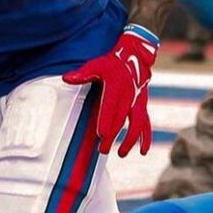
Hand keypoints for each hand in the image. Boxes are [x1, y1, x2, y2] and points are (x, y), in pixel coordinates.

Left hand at [62, 24, 158, 155]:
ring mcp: (138, 101)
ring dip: (130, 140)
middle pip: (121, 118)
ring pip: (137, 123)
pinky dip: (146, 137)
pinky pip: (146, 123)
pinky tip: (142, 152)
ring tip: (121, 154)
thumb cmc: (110, 63)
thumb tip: (65, 78)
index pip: (110, 105)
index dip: (106, 119)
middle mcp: (129, 94)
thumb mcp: (96, 65)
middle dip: (113, 135)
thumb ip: (82, 74)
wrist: (134, 58)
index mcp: (116, 84)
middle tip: (103, 150)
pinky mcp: (142, 106)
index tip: (100, 134)